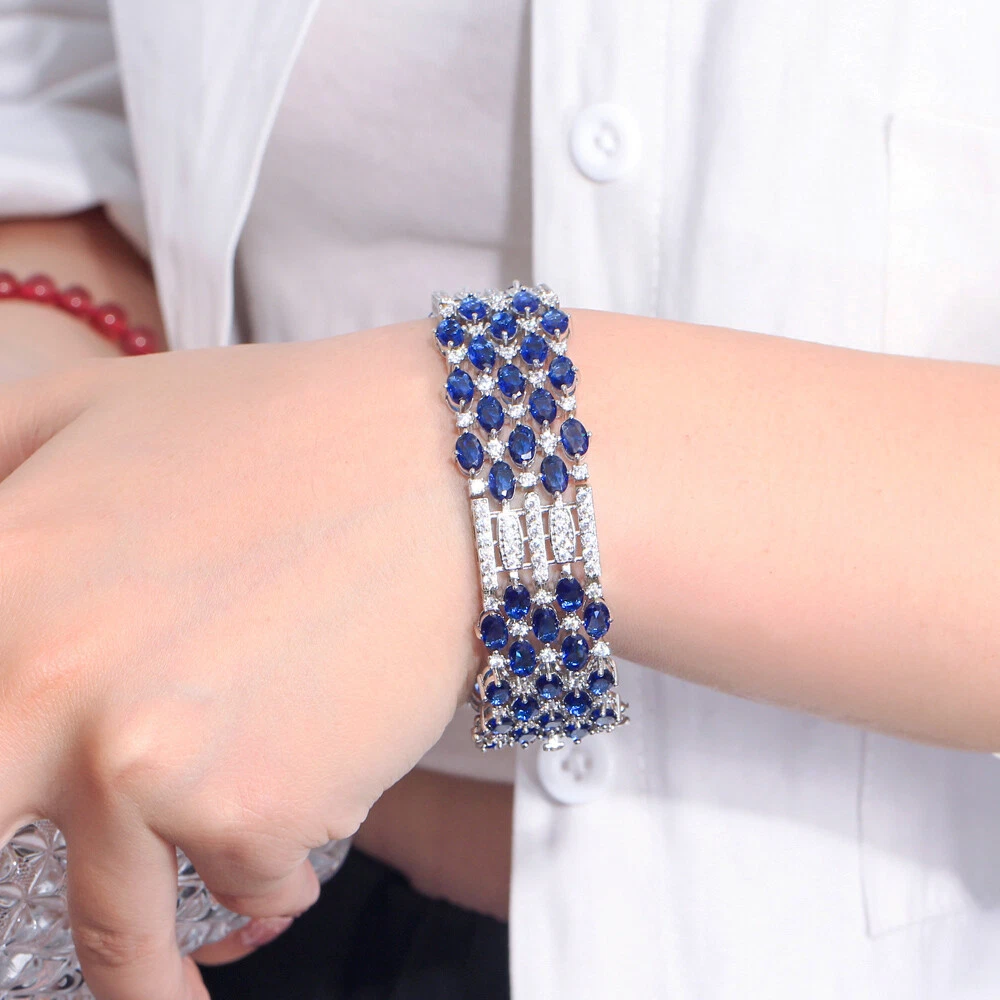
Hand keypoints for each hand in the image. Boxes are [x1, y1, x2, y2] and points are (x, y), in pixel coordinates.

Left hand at [0, 323, 479, 999]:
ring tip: (167, 977)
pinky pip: (250, 886)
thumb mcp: (94, 408)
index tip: (13, 807)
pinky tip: (296, 809)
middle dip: (27, 937)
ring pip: (121, 934)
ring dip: (144, 971)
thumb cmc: (283, 431)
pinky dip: (267, 869)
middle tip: (45, 956)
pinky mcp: (261, 814)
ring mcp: (149, 772)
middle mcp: (43, 696)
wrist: (444, 468)